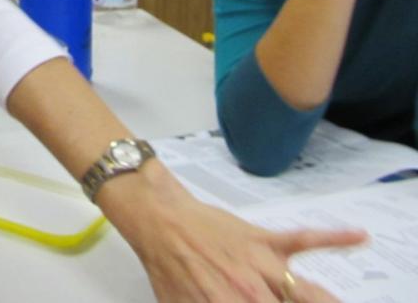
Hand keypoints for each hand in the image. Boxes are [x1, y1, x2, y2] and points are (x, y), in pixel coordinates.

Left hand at [106, 165, 365, 301]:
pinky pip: (304, 239)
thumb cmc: (167, 263)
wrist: (157, 221)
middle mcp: (251, 293)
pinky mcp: (263, 240)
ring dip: (323, 299)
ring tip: (333, 301)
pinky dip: (334, 237)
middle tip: (315, 301)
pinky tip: (358, 236)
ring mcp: (260, 266)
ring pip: (308, 293)